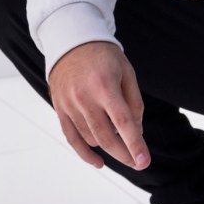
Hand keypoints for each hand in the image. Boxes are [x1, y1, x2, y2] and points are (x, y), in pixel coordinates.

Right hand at [48, 41, 150, 170]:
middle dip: (124, 154)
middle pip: (106, 137)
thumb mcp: (126, 72)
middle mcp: (84, 97)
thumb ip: (134, 103)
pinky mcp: (59, 108)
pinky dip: (85, 154)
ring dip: (108, 147)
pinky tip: (98, 162)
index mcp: (104, 86)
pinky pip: (72, 138)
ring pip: (91, 139)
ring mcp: (69, 104)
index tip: (144, 161)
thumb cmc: (104, 57)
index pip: (123, 122)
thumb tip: (136, 133)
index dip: (135, 144)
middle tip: (137, 162)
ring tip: (119, 140)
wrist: (71, 41)